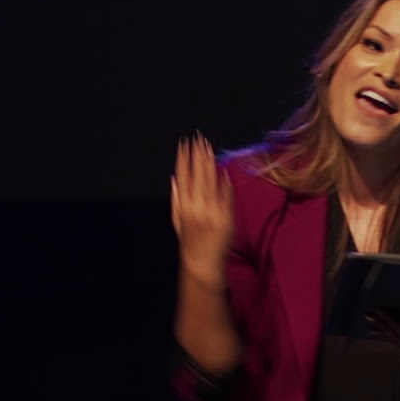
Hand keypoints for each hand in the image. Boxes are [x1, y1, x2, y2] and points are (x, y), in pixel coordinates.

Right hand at [171, 134, 232, 285]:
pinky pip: (225, 195)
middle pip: (197, 174)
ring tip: (209, 147)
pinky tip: (223, 169)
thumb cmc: (189, 241)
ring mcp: (211, 211)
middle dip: (198, 154)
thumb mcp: (177, 219)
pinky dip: (224, 182)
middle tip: (200, 138)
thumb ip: (176, 198)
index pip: (182, 175)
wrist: (201, 262)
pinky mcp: (224, 217)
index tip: (185, 143)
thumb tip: (174, 177)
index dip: (183, 158)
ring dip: (209, 162)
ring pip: (210, 180)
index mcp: (182, 206)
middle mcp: (196, 206)